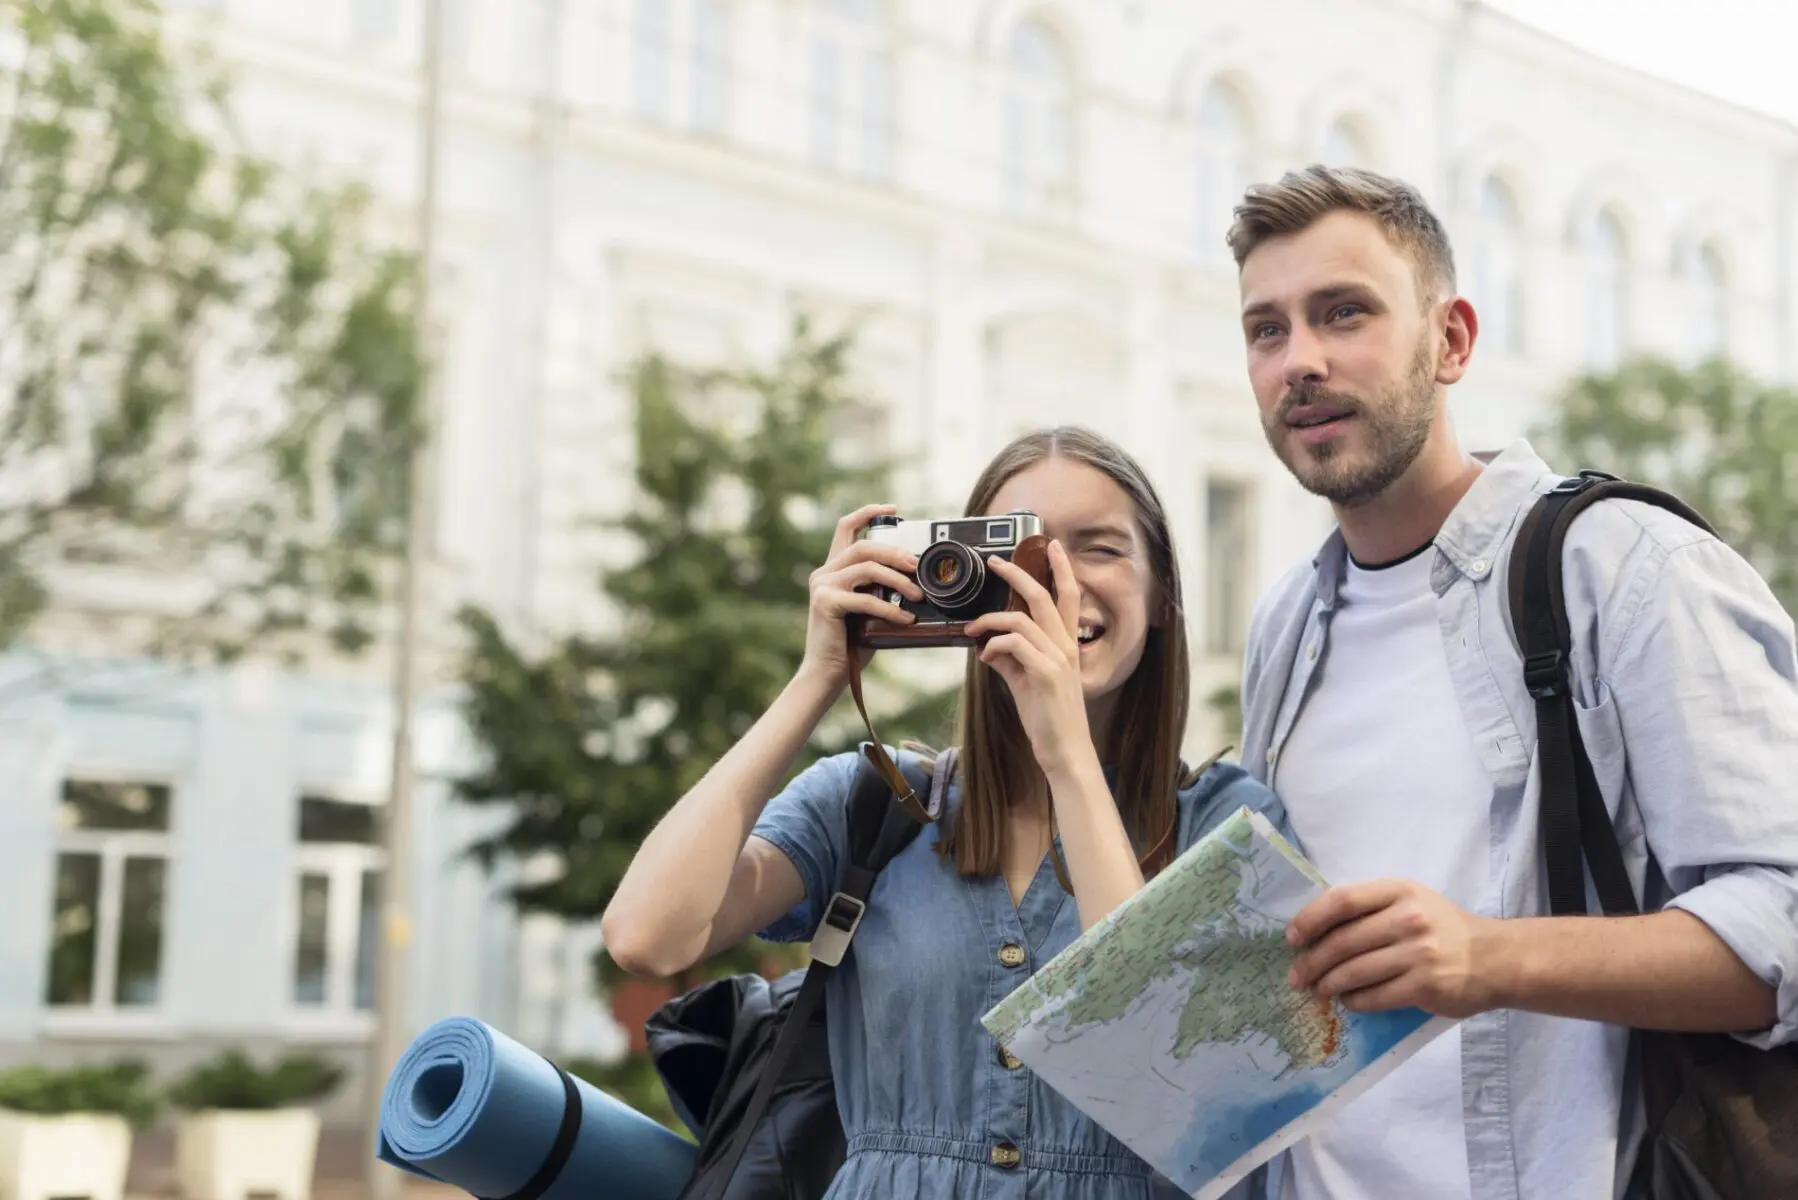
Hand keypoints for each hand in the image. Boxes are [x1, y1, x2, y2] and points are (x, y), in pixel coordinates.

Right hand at [799, 504, 922, 684]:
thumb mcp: (868, 611)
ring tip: (918, 595)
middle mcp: (824, 573)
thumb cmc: (851, 645)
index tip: (894, 510)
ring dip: (898, 580)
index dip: (869, 513)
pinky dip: (890, 609)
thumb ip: (880, 591)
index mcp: (833, 569)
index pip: (846, 528)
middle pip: (863, 546)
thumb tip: (916, 582)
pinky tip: (906, 619)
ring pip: (866, 567)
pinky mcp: (825, 602)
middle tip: (917, 565)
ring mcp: (822, 586)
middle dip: (895, 552)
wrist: (826, 674)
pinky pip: (865, 599)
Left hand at [965, 540, 1092, 777]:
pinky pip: (1013, 644)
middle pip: (1042, 596)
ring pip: (1020, 619)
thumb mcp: (1027, 682)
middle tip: (995, 562)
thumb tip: (987, 646)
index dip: (1061, 569)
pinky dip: (993, 646)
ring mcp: (1057, 659)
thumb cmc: (1048, 717)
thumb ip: (1012, 660)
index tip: (1051, 545)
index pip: (1068, 597)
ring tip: (972, 629)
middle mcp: (1066, 647)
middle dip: (1017, 574)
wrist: (1064, 750)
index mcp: (1066, 645)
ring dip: (989, 620)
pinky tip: (984, 658)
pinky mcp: (1045, 674)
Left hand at [1286, 879, 1500, 1018]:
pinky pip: (1375, 996)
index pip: (1342, 900)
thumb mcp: (1409, 901)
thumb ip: (1369, 908)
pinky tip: (1347, 1001)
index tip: (1291, 937)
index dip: (1310, 919)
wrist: (1494, 958)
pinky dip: (1354, 1001)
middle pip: (1343, 941)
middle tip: (1297, 976)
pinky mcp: (1425, 986)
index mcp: (1398, 891)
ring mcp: (1419, 954)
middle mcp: (1408, 918)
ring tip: (1318, 989)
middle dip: (1312, 961)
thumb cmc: (1441, 927)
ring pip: (1354, 972)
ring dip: (1328, 984)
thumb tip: (1314, 930)